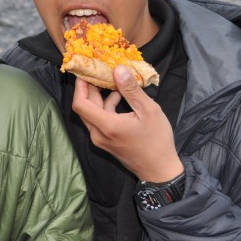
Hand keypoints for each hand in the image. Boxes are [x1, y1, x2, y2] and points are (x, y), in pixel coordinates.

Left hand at [70, 65, 182, 182]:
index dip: (80, 86)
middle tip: (99, 71)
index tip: (86, 70)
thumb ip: (131, 90)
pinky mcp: (106, 141)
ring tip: (114, 81)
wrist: (160, 171)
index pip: (80, 103)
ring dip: (100, 97)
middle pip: (85, 107)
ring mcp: (101, 139)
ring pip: (93, 113)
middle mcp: (98, 134)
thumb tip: (118, 69)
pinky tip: (120, 97)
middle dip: (90, 88)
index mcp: (106, 126)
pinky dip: (107, 107)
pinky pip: (100, 120)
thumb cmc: (157, 141)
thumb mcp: (149, 111)